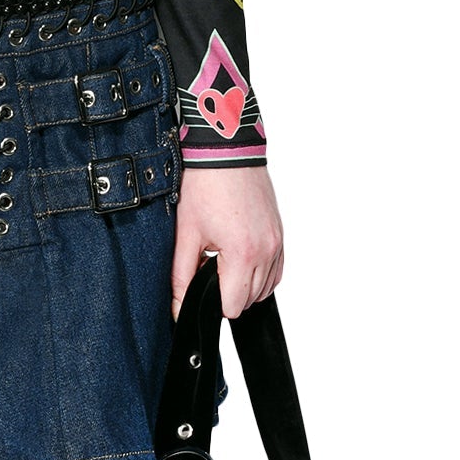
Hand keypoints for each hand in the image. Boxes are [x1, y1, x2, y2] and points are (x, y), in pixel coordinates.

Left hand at [172, 165, 283, 319]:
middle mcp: (267, 250)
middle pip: (250, 300)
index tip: (201, 282)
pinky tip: (240, 257)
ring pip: (266, 287)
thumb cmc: (204, 185)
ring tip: (223, 259)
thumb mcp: (186, 235)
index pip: (233, 306)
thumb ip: (181, 278)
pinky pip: (277, 269)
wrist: (225, 150)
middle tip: (208, 265)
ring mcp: (277, 242)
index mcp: (243, 253)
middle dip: (227, 291)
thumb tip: (179, 309)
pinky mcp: (280, 233)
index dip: (212, 301)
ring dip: (245, 283)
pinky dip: (260, 271)